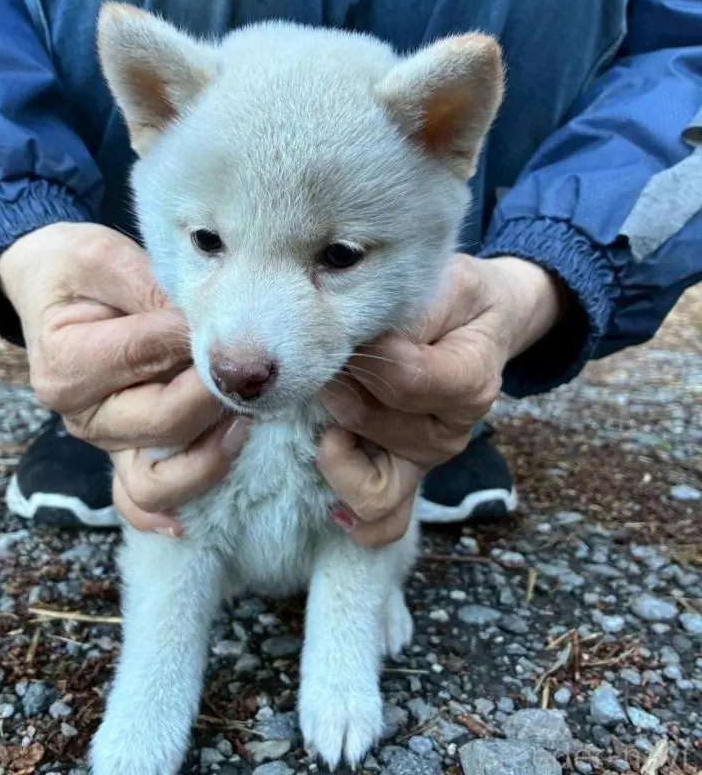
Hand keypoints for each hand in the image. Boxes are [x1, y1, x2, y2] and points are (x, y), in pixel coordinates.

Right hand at [0, 222, 248, 533]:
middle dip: (217, 395)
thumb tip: (205, 323)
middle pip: (164, 422)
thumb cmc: (81, 272)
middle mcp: (81, 414)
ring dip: (210, 457)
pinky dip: (162, 515)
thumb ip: (150, 288)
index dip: (195, 337)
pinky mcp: (122, 455)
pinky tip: (189, 521)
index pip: (147, 357)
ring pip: (157, 480)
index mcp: (67, 363)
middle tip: (252, 368)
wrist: (56, 292)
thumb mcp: (106, 258)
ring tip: (246, 423)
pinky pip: (138, 501)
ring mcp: (104, 442)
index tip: (230, 314)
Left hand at [317, 254, 564, 546]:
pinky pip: (382, 521)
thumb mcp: (446, 285)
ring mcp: (425, 462)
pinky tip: (330, 475)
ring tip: (330, 403)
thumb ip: (412, 312)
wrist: (478, 325)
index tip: (353, 325)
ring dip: (334, 442)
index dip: (365, 352)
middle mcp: (450, 432)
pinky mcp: (405, 479)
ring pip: (370, 482)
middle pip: (367, 421)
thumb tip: (361, 342)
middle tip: (332, 354)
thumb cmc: (456, 302)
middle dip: (338, 383)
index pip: (402, 380)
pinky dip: (351, 508)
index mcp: (469, 381)